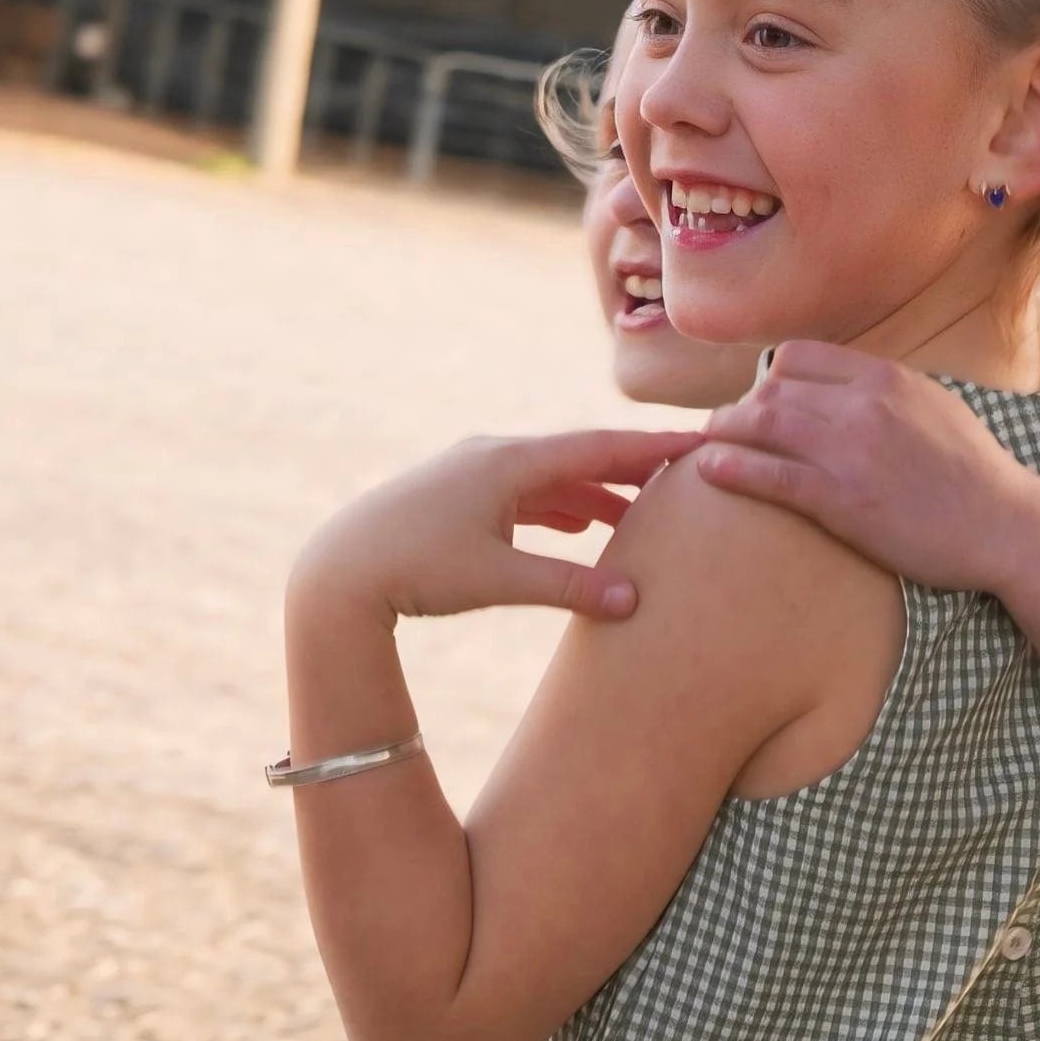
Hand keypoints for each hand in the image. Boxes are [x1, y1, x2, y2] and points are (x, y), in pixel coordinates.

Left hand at [291, 427, 699, 625]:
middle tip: (686, 471)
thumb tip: (633, 600)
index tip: (700, 440)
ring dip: (598, 492)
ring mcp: (475, 472)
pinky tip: (581, 526)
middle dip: (634, 466)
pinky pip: (527, 493)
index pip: (599, 448)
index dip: (653, 447)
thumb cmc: (416, 570)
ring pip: (553, 476)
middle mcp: (495, 455)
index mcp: (510, 463)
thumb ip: (569, 586)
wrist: (338, 570)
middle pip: (581, 455)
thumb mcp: (499, 579)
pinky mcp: (460, 496)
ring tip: (642, 512)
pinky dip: (562, 507)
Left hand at [693, 345, 1039, 591]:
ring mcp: (849, 451)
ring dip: (724, 431)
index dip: (770, 378)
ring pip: (763, 424)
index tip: (761, 400)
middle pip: (772, 389)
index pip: (798, 357)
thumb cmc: (974, 473)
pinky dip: (733, 468)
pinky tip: (710, 469)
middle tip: (725, 427)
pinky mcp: (841, 500)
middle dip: (741, 407)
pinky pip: (771, 476)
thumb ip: (887, 392)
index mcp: (885, 377)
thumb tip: (849, 384)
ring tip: (706, 442)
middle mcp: (863, 404)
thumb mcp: (935, 406)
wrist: (1004, 524)